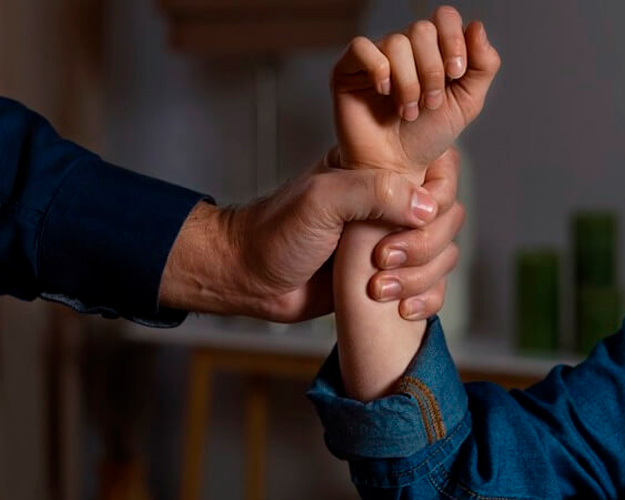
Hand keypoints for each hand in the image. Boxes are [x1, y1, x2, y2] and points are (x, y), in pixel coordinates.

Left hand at [158, 151, 441, 321]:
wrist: (252, 278)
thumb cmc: (276, 233)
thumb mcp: (321, 199)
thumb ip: (373, 192)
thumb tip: (427, 208)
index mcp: (377, 172)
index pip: (438, 170)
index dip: (437, 195)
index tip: (411, 218)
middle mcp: (390, 205)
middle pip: (448, 217)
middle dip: (424, 245)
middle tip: (382, 258)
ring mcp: (391, 242)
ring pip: (443, 254)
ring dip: (421, 276)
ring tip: (378, 288)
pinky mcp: (389, 277)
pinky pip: (431, 286)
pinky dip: (426, 299)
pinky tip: (401, 308)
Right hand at [332, 6, 499, 178]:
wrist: (396, 168)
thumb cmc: (426, 138)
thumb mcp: (466, 103)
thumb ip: (483, 66)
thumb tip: (476, 26)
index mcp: (432, 50)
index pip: (444, 18)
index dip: (453, 40)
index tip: (455, 73)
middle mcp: (403, 50)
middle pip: (421, 29)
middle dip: (432, 70)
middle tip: (429, 103)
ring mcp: (375, 58)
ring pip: (396, 43)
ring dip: (409, 82)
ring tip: (407, 111)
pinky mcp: (348, 70)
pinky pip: (361, 47)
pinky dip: (378, 69)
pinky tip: (383, 93)